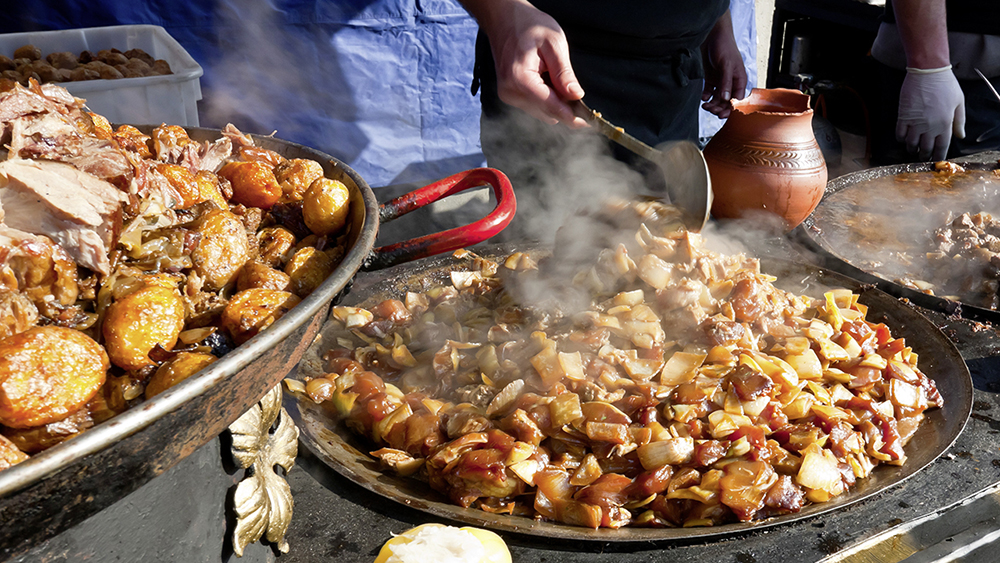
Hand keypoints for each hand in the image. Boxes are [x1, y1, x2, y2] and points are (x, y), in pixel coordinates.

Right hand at [475, 0, 587, 127]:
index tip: (588, 123)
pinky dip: (546, 98)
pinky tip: (547, 80)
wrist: (504, 18)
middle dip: (565, 107)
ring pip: (541, 112)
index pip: (551, 106)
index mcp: (520, 79)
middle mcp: (510, 92)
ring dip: (555, 102)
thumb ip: (564, 73)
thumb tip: (576, 96)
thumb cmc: (528, 25)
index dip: (572, 116)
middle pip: (547, 112)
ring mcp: (508, 95)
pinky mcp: (509, 95)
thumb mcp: (554, 43)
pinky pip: (534, 106)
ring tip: (557, 77)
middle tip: (577, 92)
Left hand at [700, 10, 746, 118]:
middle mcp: (731, 83)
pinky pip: (709, 92)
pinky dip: (706, 97)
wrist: (712, 35)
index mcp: (739, 80)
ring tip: (704, 106)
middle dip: (719, 108)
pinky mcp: (711, 79)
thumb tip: (727, 99)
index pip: (737, 99)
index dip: (730, 108)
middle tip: (710, 110)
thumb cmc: (724, 47)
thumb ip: (726, 82)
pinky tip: (703, 97)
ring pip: (717, 99)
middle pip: (726, 101)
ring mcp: (721, 81)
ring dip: (712, 104)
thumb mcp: (726, 65)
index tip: (721, 114)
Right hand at [896, 67, 965, 160]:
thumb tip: (960, 135)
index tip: (936, 159)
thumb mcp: (959, 102)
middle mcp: (930, 126)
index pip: (942, 146)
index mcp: (945, 123)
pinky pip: (899, 134)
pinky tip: (903, 138)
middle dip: (924, 155)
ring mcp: (915, 122)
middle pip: (925, 148)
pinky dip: (900, 139)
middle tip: (923, 156)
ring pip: (911, 144)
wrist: (928, 72)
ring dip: (911, 149)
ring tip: (913, 149)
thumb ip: (959, 121)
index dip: (938, 155)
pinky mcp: (903, 117)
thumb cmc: (945, 84)